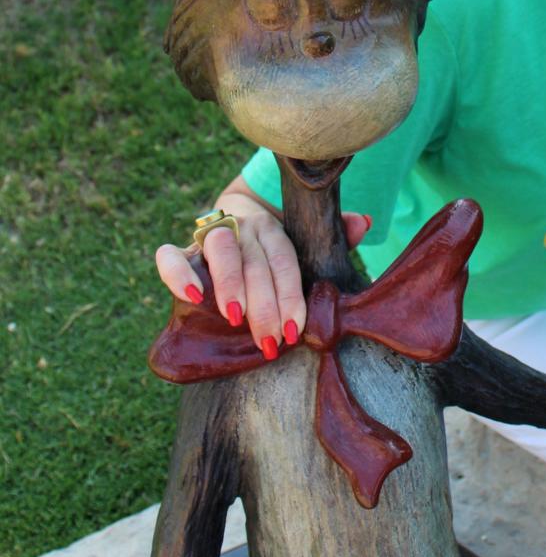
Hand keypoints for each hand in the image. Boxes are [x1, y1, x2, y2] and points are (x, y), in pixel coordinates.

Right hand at [155, 184, 370, 355]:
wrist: (236, 215)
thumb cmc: (277, 245)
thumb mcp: (303, 240)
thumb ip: (331, 234)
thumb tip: (363, 223)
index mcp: (275, 229)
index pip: (285, 259)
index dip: (290, 293)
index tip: (295, 327)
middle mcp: (245, 227)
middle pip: (256, 262)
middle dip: (263, 304)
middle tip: (270, 340)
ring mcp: (212, 234)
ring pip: (222, 249)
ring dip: (228, 283)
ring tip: (235, 317)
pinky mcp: (184, 249)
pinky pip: (170, 255)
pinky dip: (177, 272)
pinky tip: (191, 296)